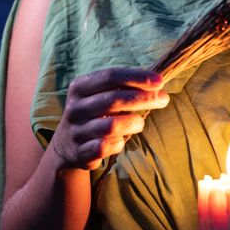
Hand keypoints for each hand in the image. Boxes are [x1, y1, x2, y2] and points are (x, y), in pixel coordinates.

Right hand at [50, 67, 168, 170]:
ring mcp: (76, 131)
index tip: (159, 81)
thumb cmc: (95, 113)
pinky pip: (105, 147)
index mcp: (80, 87)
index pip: (110, 76)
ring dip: (133, 123)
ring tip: (140, 123)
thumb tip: (157, 85)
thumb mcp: (101, 95)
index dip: (137, 77)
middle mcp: (75, 108)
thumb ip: (124, 88)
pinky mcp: (79, 152)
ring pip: (111, 126)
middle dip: (143, 98)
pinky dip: (118, 144)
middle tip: (163, 99)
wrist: (66, 145)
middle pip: (114, 99)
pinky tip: (120, 141)